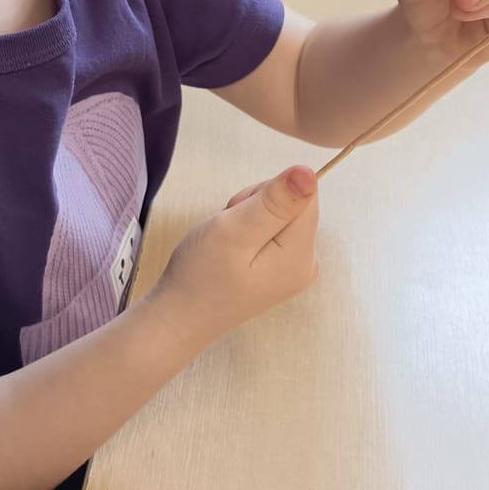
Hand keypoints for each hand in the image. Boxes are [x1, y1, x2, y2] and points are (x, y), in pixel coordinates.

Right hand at [155, 166, 319, 351]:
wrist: (179, 318)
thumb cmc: (200, 275)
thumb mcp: (234, 230)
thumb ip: (274, 201)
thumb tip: (310, 172)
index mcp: (301, 255)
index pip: (305, 195)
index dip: (269, 193)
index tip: (241, 214)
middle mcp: (306, 263)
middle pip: (293, 205)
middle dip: (256, 206)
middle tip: (227, 230)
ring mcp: (292, 269)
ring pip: (278, 216)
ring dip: (247, 218)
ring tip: (224, 242)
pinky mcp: (278, 271)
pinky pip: (269, 233)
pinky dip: (246, 233)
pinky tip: (229, 251)